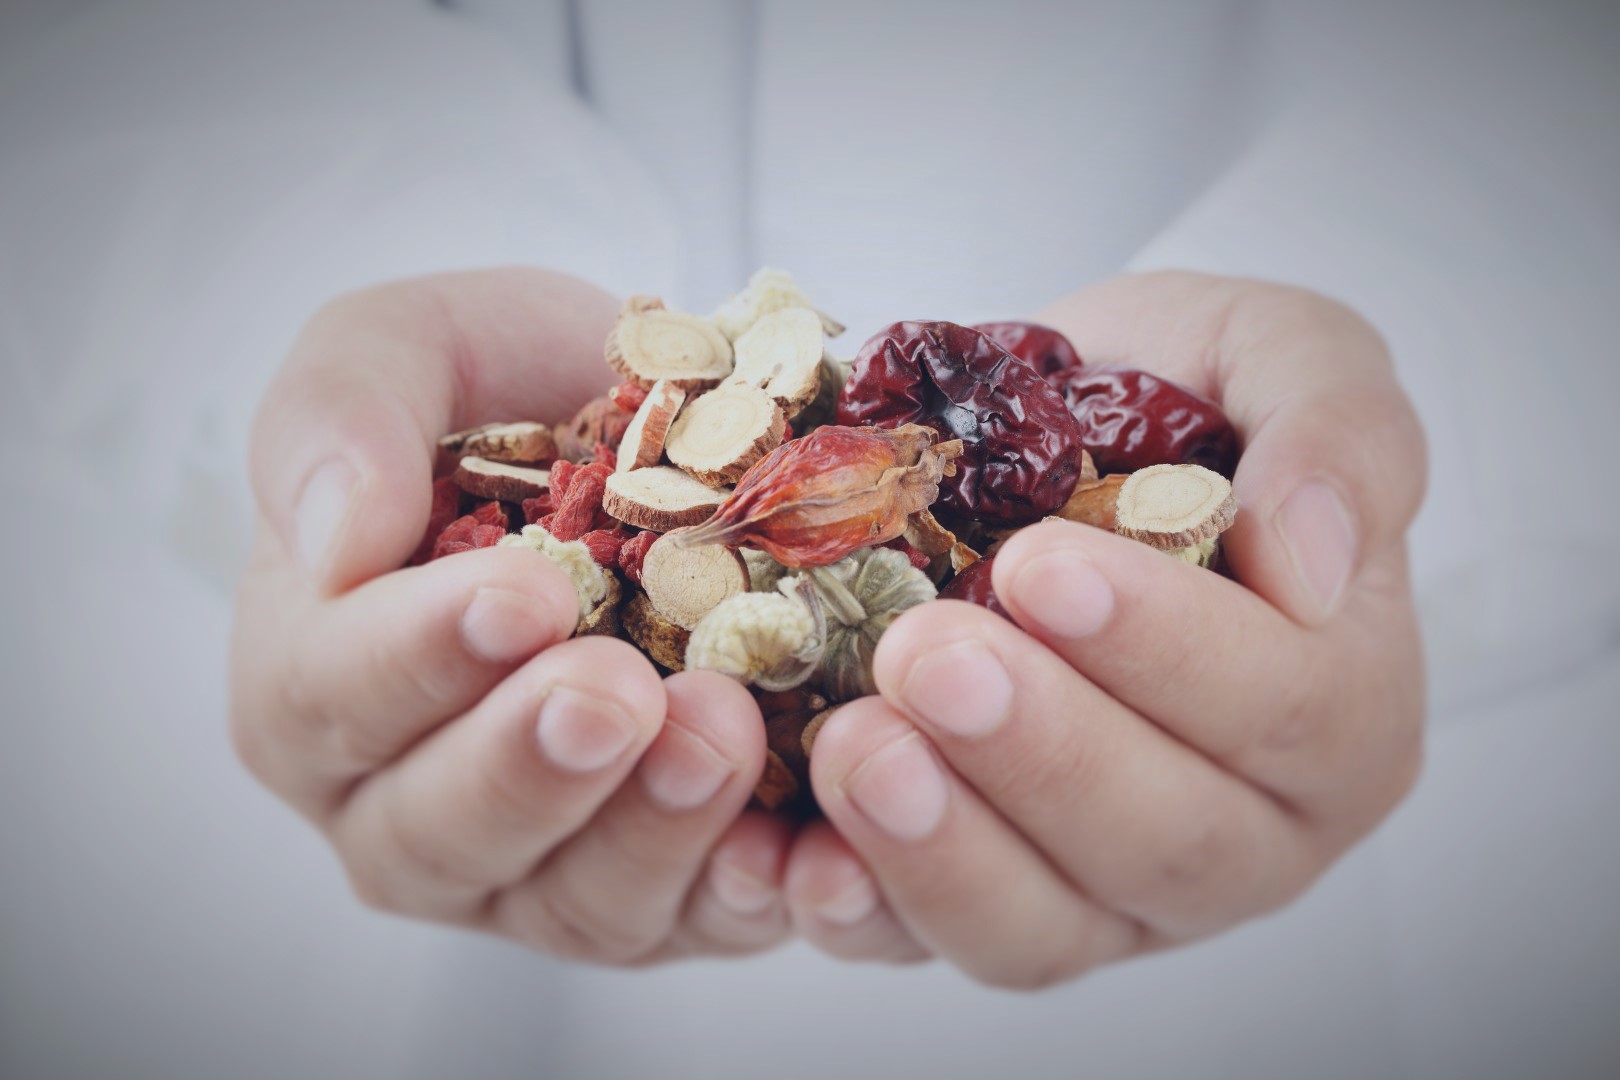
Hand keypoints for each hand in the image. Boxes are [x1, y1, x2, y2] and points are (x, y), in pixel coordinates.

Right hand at [231, 270, 791, 964]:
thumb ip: (343, 408)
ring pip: (573, 904)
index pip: (332, 697)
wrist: (667, 437)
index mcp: (320, 677)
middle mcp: (412, 800)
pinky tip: (804, 854)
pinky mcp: (667, 888)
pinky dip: (753, 897)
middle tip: (617, 692)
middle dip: (531, 769)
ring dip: (649, 833)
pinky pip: (701, 927)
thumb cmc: (518, 393)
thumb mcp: (421, 344)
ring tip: (722, 731)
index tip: (524, 592)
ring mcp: (543, 863)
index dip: (419, 657)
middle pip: (439, 837)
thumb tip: (330, 538)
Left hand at [781, 272, 1427, 986]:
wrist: (1053, 438)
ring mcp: (1109, 887)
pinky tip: (796, 860)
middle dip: (1038, 751)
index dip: (1166, 649)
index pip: (1285, 708)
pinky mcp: (989, 902)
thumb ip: (1340, 433)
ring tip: (852, 746)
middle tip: (923, 654)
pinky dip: (861, 911)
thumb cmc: (1179, 404)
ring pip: (1047, 925)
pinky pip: (929, 945)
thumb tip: (1318, 563)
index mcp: (1343, 707)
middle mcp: (1244, 828)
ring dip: (944, 847)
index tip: (1040, 566)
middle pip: (1165, 839)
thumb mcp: (1281, 357)